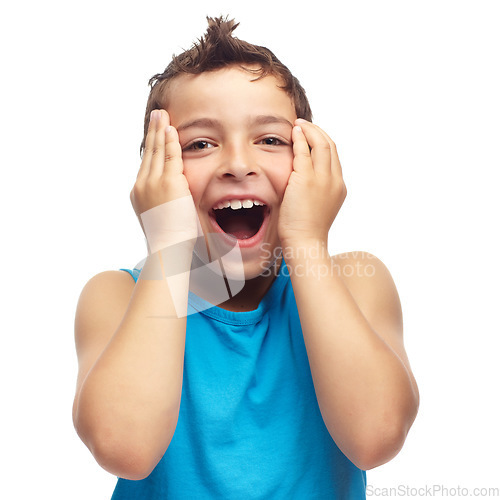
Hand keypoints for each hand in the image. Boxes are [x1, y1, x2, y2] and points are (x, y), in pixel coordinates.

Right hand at [130, 110, 198, 252]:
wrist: (167, 247)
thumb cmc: (169, 240)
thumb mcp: (161, 218)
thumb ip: (163, 205)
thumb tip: (171, 203)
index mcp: (139, 194)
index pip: (147, 165)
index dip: (151, 147)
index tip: (154, 135)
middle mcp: (142, 185)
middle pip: (148, 153)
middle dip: (153, 133)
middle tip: (156, 116)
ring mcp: (153, 183)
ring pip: (157, 151)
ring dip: (160, 131)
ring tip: (162, 115)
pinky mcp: (168, 182)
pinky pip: (169, 156)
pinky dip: (170, 141)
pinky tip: (171, 128)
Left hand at [278, 119, 346, 246]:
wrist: (305, 243)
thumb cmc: (306, 231)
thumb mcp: (318, 208)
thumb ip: (317, 192)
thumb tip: (305, 184)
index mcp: (339, 187)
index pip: (334, 157)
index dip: (323, 142)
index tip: (312, 136)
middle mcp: (335, 180)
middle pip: (331, 146)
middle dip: (318, 132)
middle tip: (304, 125)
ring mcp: (322, 179)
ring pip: (321, 144)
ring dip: (309, 130)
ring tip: (298, 124)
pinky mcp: (306, 179)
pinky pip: (304, 151)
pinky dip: (300, 139)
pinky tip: (293, 133)